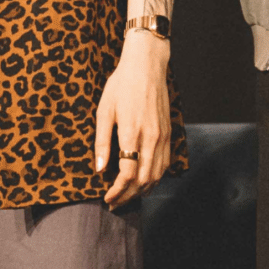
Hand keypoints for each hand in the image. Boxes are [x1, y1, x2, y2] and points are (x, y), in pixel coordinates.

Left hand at [94, 31, 172, 206]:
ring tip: (127, 197)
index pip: (127, 174)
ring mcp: (162, 137)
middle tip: (115, 203)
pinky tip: (144, 182)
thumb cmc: (121, 85)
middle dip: (128, 196)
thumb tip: (99, 169)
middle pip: (143, 180)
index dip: (117, 191)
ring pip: (156, 175)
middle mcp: (151, 139)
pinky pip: (164, 164)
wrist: (147, 66)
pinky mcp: (168, 134)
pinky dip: (154, 178)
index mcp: (132, 133)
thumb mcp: (104, 110)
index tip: (107, 198)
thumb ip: (102, 141)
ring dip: (142, 191)